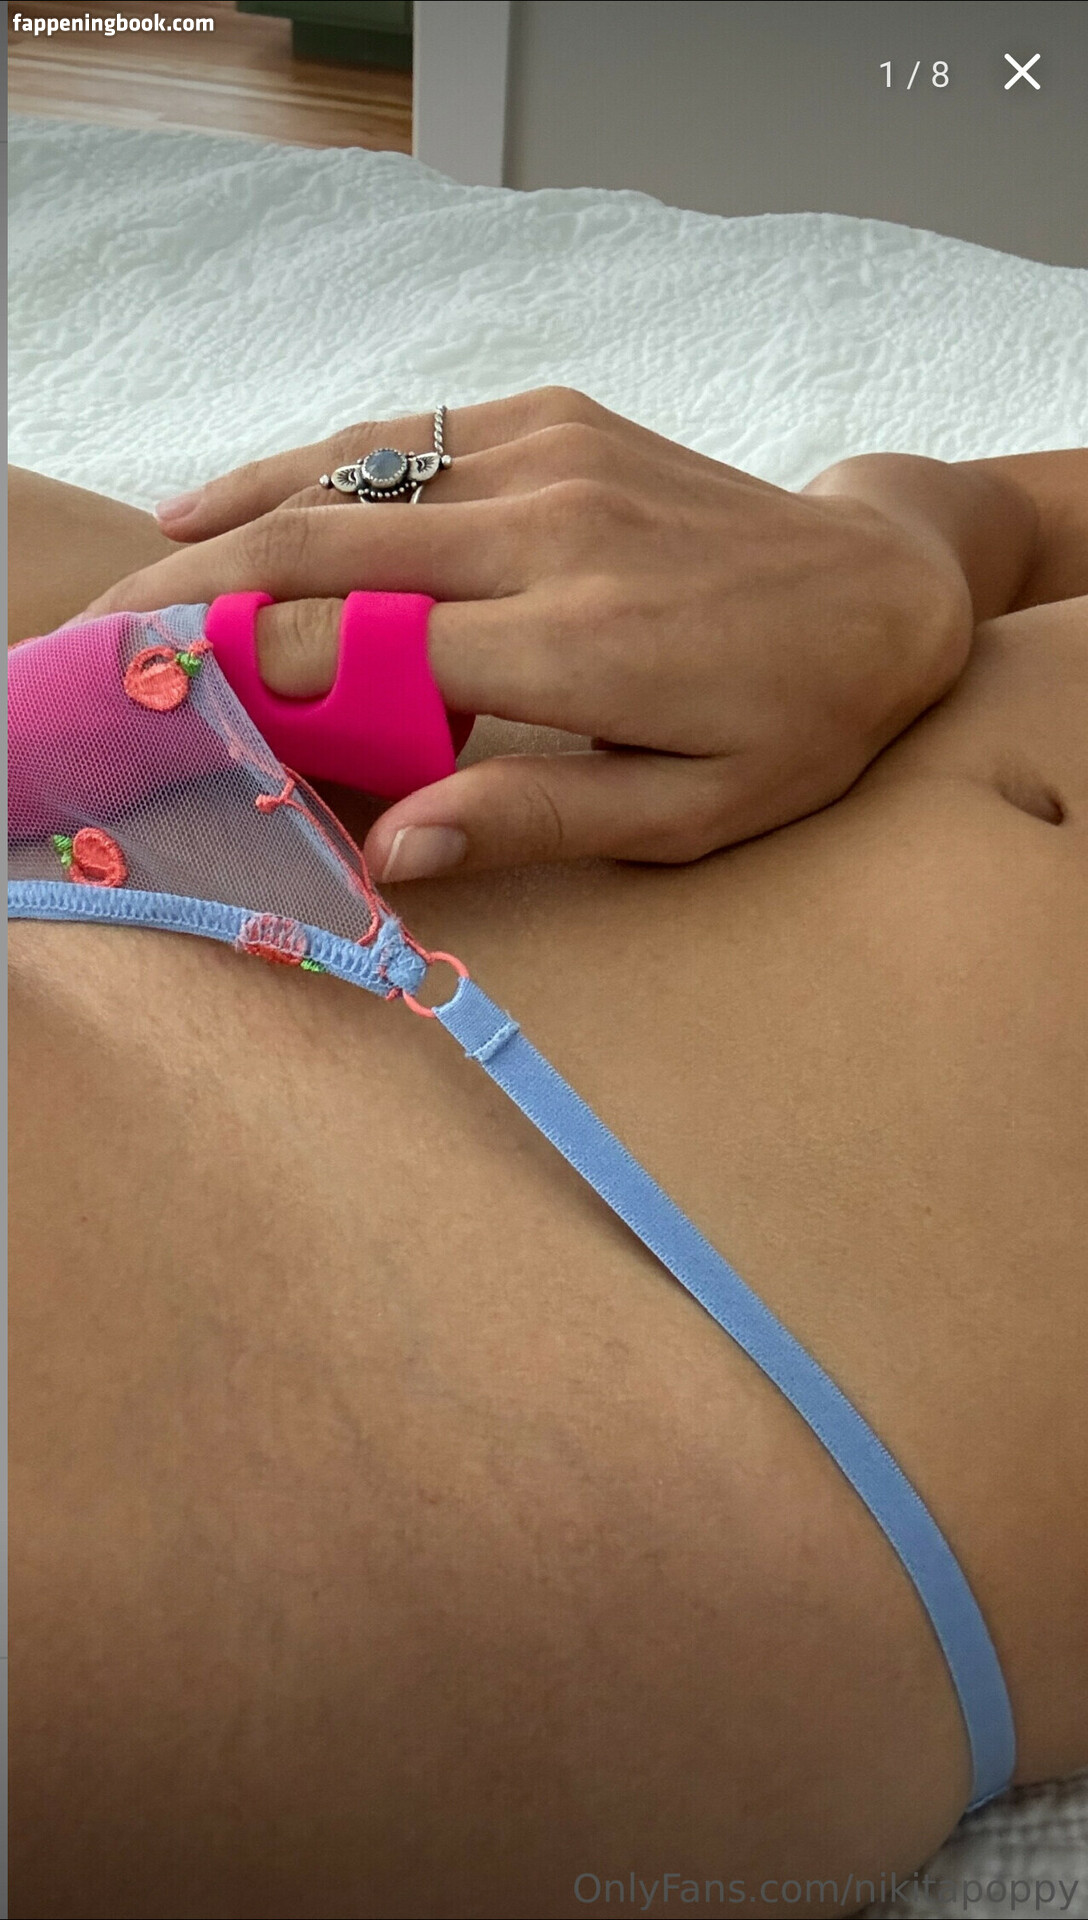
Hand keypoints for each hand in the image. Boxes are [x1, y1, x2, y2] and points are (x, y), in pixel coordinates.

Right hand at [89, 388, 971, 880]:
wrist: (883, 588)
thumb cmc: (793, 724)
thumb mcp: (690, 816)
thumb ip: (537, 821)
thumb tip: (393, 850)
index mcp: (573, 647)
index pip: (355, 652)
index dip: (239, 678)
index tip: (154, 713)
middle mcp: (548, 534)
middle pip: (319, 552)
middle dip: (187, 602)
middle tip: (90, 648)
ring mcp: (549, 457)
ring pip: (344, 479)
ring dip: (222, 528)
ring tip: (131, 584)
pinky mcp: (556, 418)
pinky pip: (402, 436)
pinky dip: (305, 470)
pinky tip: (229, 503)